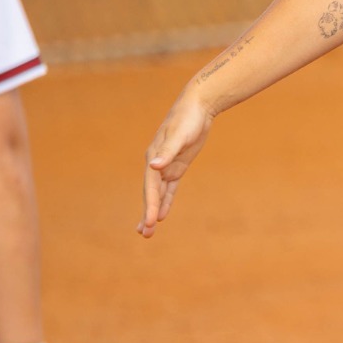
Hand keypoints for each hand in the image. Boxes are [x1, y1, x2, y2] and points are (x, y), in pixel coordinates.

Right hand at [140, 92, 216, 235]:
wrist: (198, 107)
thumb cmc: (188, 119)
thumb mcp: (180, 136)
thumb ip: (167, 152)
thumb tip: (153, 166)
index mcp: (153, 158)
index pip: (150, 188)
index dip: (149, 206)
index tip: (150, 223)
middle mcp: (156, 165)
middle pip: (151, 194)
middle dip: (147, 214)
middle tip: (145, 235)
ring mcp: (166, 166)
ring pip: (158, 194)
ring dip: (153, 211)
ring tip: (147, 231)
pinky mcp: (177, 166)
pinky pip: (169, 188)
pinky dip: (165, 201)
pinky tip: (162, 214)